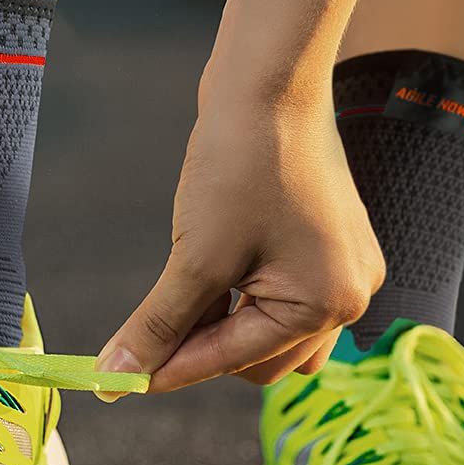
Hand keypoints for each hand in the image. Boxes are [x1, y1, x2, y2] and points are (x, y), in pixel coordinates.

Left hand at [98, 97, 383, 393]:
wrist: (267, 82)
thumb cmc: (242, 163)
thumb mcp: (195, 258)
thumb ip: (158, 326)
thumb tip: (116, 377)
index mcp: (329, 304)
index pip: (235, 360)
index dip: (172, 370)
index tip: (118, 383)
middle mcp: (348, 295)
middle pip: (257, 360)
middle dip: (201, 348)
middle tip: (144, 334)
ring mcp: (340, 270)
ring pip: (266, 335)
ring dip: (219, 327)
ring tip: (181, 291)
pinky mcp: (323, 248)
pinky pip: (276, 299)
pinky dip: (236, 300)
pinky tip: (205, 274)